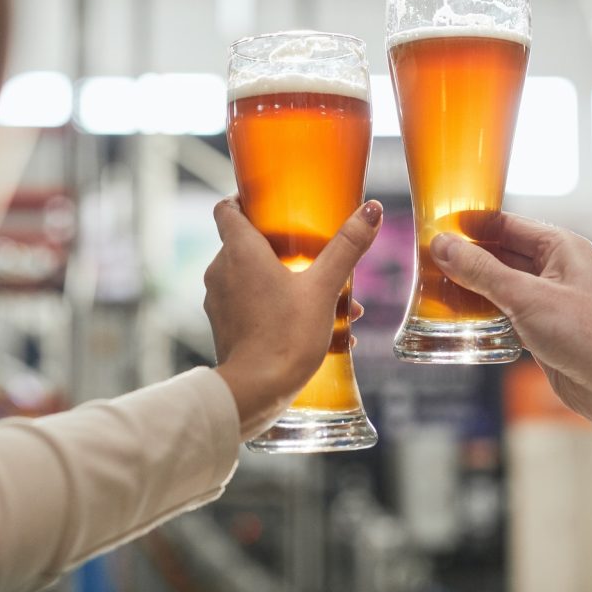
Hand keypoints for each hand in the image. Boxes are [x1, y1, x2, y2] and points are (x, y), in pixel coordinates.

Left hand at [204, 197, 381, 440]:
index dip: (245, 200)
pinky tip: (317, 326)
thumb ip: (347, 247)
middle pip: (247, 243)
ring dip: (287, 281)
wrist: (255, 392)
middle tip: (315, 254)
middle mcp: (221, 271)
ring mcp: (219, 301)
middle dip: (283, 248)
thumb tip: (372, 210)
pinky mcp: (225, 327)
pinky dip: (278, 306)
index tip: (270, 204)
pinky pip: (252, 305)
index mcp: (239, 251)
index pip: (227, 208)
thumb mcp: (324, 287)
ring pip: (253, 277)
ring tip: (330, 299)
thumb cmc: (286, 335)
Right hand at [430, 213, 591, 428]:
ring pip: (502, 286)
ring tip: (435, 290)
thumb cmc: (590, 335)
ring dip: (473, 289)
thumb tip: (444, 246)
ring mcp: (551, 300)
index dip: (471, 227)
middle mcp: (556, 269)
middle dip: (467, 259)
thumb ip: (481, 271)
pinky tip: (460, 320)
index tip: (437, 229)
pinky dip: (484, 315)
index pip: (506, 225)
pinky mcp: (546, 330)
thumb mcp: (526, 296)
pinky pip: (507, 313)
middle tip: (427, 263)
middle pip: (501, 255)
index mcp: (560, 247)